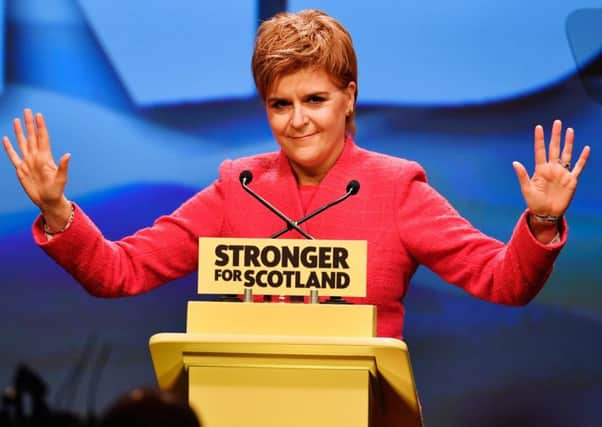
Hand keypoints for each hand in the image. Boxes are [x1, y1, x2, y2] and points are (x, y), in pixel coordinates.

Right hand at [3, 109, 71, 226]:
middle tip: (27, 110)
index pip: (42, 138)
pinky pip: (13, 156)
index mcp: (45, 157)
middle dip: (29, 123)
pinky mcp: (21, 170)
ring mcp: (28, 162)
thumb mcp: (61, 179)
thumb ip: (63, 166)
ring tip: (17, 120)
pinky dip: (9, 148)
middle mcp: (36, 157)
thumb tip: (68, 155)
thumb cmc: (57, 190)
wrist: (47, 201)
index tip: (38, 115)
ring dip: (19, 132)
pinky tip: (6, 139)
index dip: (40, 126)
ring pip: (22, 143)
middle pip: (32, 136)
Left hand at [513, 120, 589, 217]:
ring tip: (570, 130)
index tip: (538, 127)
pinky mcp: (571, 180)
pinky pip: (578, 167)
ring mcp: (562, 173)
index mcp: (540, 169)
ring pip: (567, 154)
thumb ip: (522, 175)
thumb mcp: (526, 189)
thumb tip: (515, 162)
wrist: (546, 213)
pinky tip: (586, 148)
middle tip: (557, 122)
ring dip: (568, 143)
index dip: (539, 139)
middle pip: (554, 148)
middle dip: (555, 135)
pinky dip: (583, 158)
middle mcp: (552, 168)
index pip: (540, 150)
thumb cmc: (534, 202)